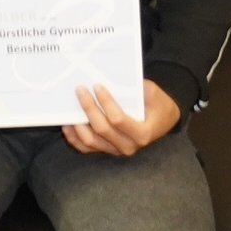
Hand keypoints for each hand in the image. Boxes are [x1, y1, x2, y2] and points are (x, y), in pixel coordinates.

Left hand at [63, 81, 180, 156]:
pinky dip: (74, 138)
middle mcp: (128, 146)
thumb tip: (112, 80)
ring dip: (78, 124)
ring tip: (71, 107)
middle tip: (80, 90)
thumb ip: (137, 88)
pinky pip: (86, 148)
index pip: (118, 119)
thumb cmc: (158, 105)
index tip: (97, 86)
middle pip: (102, 129)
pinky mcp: (107, 150)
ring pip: (91, 141)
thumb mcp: (153, 93)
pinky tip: (68, 125)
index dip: (105, 103)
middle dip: (89, 108)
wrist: (163, 120)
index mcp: (142, 133)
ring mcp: (116, 150)